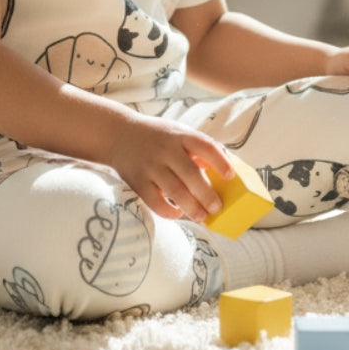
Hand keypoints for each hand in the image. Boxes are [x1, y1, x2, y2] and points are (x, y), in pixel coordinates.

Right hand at [107, 114, 235, 222]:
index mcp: (180, 135)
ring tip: (202, 217)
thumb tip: (225, 167)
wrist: (118, 133)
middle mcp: (166, 149)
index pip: (205, 146)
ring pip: (175, 191)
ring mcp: (151, 165)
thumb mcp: (177, 132)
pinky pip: (155, 201)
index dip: (220, 162)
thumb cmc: (157, 136)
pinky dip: (168, 211)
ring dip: (192, 207)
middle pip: (191, 174)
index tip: (230, 176)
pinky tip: (177, 214)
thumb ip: (198, 147)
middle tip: (218, 208)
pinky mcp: (137, 180)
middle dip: (207, 194)